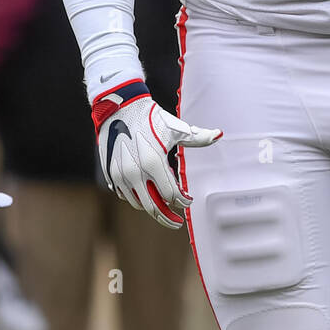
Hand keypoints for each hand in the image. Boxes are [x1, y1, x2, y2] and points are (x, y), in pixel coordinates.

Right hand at [92, 79, 221, 229]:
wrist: (119, 107)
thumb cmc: (151, 117)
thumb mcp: (176, 128)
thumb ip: (198, 137)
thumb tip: (219, 134)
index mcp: (153, 162)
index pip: (171, 195)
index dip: (183, 201)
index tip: (188, 200)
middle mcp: (135, 172)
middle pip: (154, 207)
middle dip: (167, 218)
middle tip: (177, 222)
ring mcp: (120, 174)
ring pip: (138, 204)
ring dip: (152, 207)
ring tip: (162, 206)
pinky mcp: (110, 174)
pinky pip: (125, 195)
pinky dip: (136, 198)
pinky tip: (146, 193)